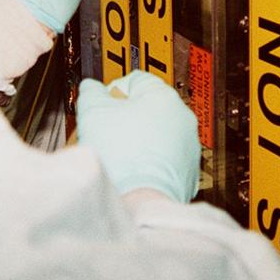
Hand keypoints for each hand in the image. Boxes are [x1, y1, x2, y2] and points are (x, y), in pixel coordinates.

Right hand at [76, 71, 200, 202]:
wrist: (140, 199)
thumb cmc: (121, 156)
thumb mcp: (93, 111)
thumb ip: (91, 91)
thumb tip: (91, 89)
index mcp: (163, 96)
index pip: (135, 80)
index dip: (114, 92)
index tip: (103, 106)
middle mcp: (182, 118)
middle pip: (147, 108)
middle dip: (126, 118)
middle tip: (107, 131)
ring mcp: (188, 146)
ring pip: (157, 134)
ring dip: (139, 139)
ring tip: (118, 153)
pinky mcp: (188, 171)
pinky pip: (164, 159)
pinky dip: (150, 161)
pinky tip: (133, 168)